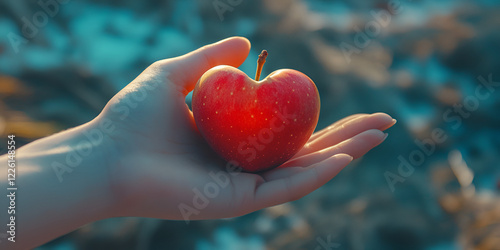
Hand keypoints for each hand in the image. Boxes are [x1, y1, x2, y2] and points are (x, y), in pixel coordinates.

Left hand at [98, 37, 395, 221]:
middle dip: (346, 139)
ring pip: (303, 171)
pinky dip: (316, 174)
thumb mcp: (176, 73)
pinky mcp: (237, 203)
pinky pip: (284, 188)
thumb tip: (246, 43)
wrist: (104, 155)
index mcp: (233, 142)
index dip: (321, 118)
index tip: (350, 105)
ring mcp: (243, 187)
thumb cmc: (132, 116)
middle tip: (384, 123)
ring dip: (343, 154)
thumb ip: (211, 59)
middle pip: (305, 151)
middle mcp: (243, 166)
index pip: (287, 131)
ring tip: (378, 135)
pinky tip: (344, 157)